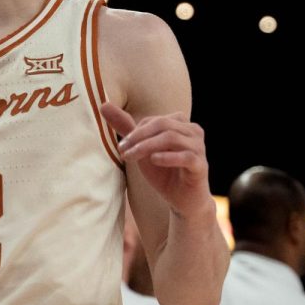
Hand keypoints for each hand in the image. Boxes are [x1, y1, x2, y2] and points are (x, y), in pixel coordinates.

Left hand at [101, 102, 210, 219]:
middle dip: (138, 137)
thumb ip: (126, 127)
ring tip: (131, 158)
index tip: (122, 147)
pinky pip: (186, 156)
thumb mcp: (141, 148)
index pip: (154, 120)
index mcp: (180, 123)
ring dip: (147, 147)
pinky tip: (154, 160)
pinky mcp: (200, 166)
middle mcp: (193, 131)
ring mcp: (199, 148)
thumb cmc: (163, 171)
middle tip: (122, 151)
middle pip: (163, 125)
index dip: (135, 132)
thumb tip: (103, 104)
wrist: (182, 200)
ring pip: (172, 138)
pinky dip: (168, 157)